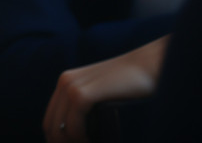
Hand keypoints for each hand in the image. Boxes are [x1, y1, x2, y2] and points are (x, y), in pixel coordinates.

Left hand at [42, 36, 168, 142]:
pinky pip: (73, 127)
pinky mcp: (82, 94)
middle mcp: (65, 82)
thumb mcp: (104, 94)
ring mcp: (71, 87)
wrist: (150, 65)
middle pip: (51, 126)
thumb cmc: (134, 85)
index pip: (50, 120)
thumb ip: (90, 109)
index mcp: (67, 82)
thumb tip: (80, 136)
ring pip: (59, 129)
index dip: (58, 141)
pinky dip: (81, 140)